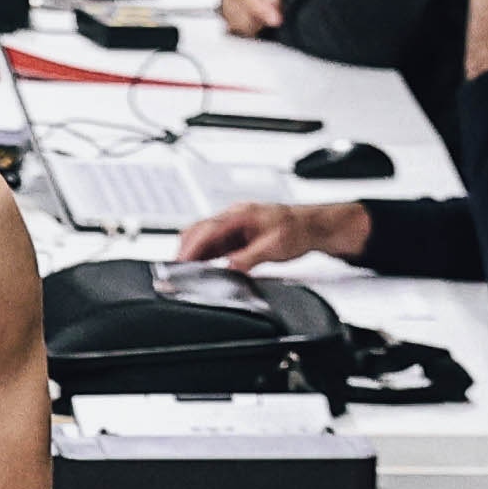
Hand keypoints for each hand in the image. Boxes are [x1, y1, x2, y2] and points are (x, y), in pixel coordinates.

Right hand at [173, 197, 366, 270]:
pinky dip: (202, 256)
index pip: (207, 230)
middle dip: (184, 251)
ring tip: (185, 274)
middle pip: (197, 231)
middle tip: (176, 273)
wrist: (312, 226)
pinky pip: (212, 244)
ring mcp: (232, 225)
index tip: (180, 264)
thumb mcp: (275, 246)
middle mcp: (233, 217)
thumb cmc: (297, 229)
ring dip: (192, 254)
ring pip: (202, 237)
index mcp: (240, 214)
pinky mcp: (234, 235)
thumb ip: (249, 257)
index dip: (190, 248)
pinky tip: (201, 269)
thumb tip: (229, 267)